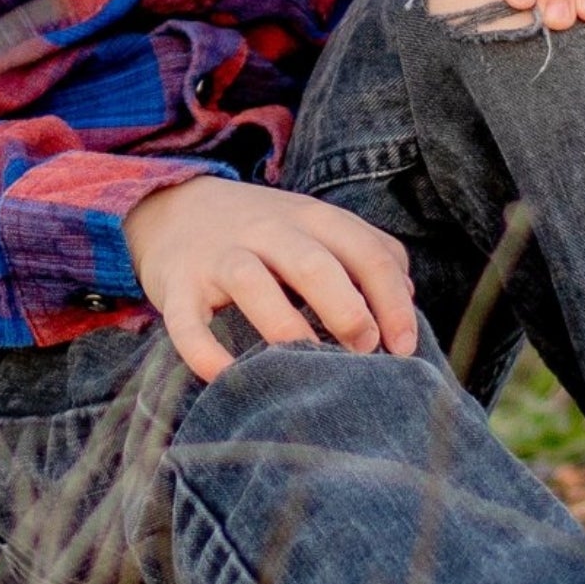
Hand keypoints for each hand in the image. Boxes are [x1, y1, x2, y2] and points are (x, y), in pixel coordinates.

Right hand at [124, 178, 420, 382]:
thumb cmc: (264, 232)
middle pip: (315, 264)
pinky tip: (227, 377)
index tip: (403, 347)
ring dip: (286, 326)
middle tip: (364, 352)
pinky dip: (206, 351)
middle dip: (348, 312)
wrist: (173, 206)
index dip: (393, 302)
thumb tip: (410, 297)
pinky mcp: (177, 285)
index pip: (366, 252)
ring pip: (253, 283)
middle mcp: (268, 230)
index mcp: (313, 218)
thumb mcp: (317, 227)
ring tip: (308, 364)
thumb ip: (367, 253)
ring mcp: (220, 256)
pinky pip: (188, 322)